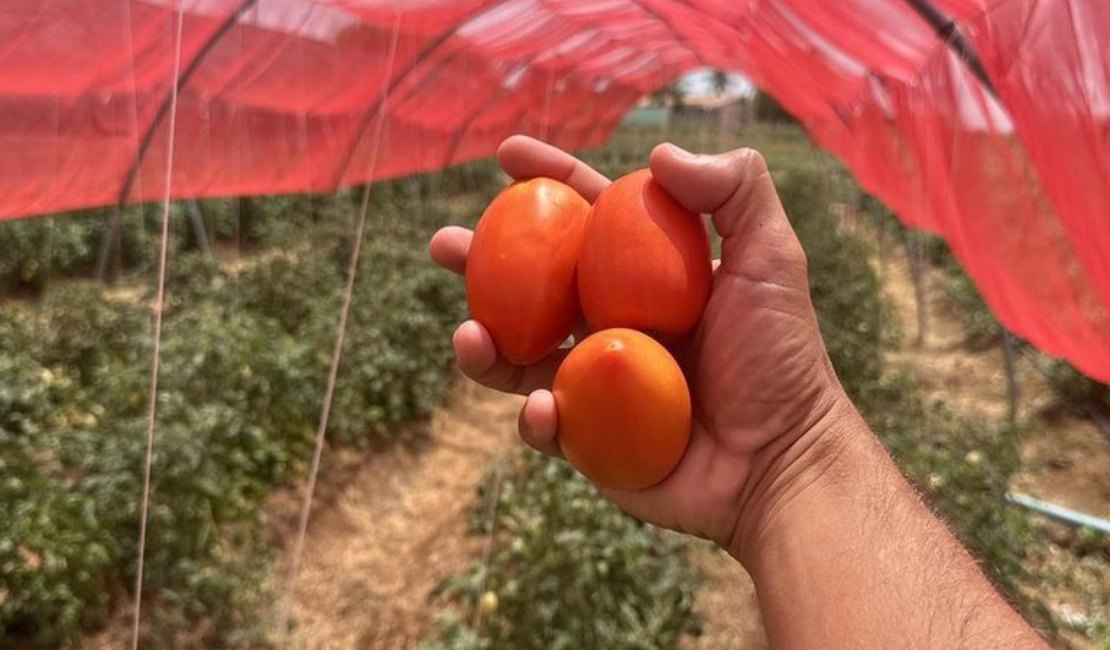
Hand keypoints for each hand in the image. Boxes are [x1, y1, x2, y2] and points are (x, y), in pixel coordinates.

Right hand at [428, 136, 851, 557]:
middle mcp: (611, 322)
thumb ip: (735, 190)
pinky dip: (532, 414)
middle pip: (531, 281)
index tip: (507, 155)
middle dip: (480, 259)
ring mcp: (594, 380)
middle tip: (444, 245)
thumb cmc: (780, 356)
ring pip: (518, 354)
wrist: (781, 458)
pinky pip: (543, 422)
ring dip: (482, 341)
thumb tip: (656, 153)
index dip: (547, 180)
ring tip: (469, 335)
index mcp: (645, 276)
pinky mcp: (588, 438)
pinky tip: (543, 407)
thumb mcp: (771, 258)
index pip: (586, 215)